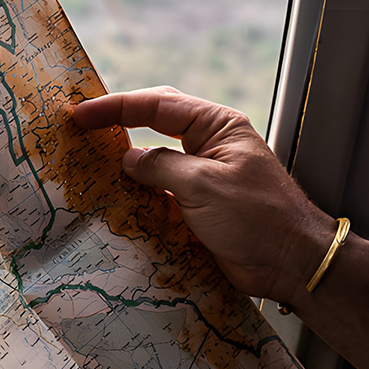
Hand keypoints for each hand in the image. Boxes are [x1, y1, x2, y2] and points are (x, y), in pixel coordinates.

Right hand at [70, 89, 336, 307]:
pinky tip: (112, 199)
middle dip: (117, 124)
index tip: (81, 114)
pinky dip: (135, 195)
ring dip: (123, 164)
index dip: (116, 107)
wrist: (289, 262)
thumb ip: (160, 167)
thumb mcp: (203, 185)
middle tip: (79, 129)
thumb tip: (127, 159)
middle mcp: (208, 145)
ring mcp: (202, 176)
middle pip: (154, 124)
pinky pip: (158, 193)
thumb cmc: (256, 217)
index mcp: (216, 126)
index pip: (158, 106)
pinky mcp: (197, 207)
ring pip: (153, 161)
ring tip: (86, 163)